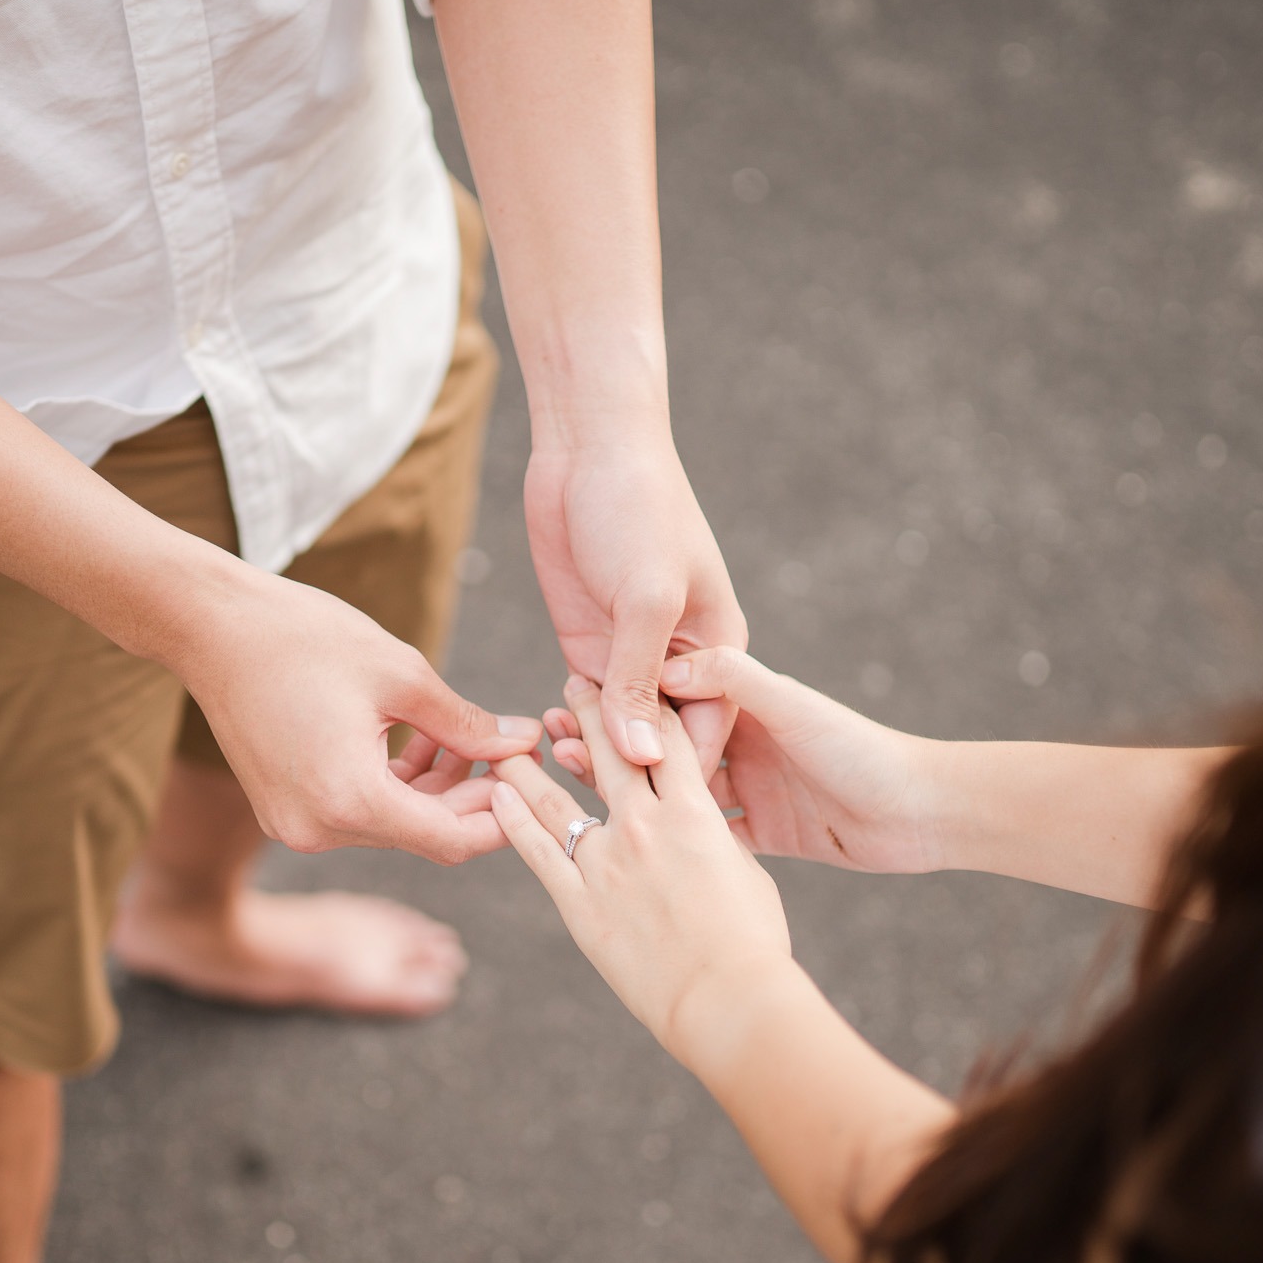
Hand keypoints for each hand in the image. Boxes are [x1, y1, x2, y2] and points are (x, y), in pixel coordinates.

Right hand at [175, 563, 540, 862]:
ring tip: (463, 734)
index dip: (503, 812)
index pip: (454, 840)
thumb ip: (468, 724)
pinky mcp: (285, 810)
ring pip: (395, 824)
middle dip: (474, 796)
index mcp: (351, 802)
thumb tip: (523, 743)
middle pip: (426, 835)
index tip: (529, 771)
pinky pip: (360, 812)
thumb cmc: (305, 638)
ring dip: (437, 789)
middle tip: (510, 746)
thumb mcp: (403, 676)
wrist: (211, 627)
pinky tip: (422, 740)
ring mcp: (297, 826)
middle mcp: (320, 830)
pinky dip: (397, 785)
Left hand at [490, 676, 791, 1055]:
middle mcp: (645, 827)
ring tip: (512, 740)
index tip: (632, 684)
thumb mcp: (747, 873)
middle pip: (609, 753)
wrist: (727, 1000)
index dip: (648, 707)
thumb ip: (717, 840)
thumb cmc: (753, 943)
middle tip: (571, 683)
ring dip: (532, 764)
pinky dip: (514, 822)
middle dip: (588, 712)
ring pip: (557, 799)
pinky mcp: (580, 904)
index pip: (666, 741)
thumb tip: (706, 828)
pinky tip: (496, 797)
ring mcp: (607, 864)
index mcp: (695, 814)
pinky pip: (539, 853)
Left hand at [524, 430, 746, 772]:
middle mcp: (679, 660)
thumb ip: (640, 680)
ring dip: (593, 752)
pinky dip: (568, 724)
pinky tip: (545, 741)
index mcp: (718, 650)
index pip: (709, 735)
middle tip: (592, 803)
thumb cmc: (639, 508)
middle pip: (661, 740)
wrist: (589, 447)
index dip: (682, 778)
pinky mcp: (587, 643)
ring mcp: (630, 654)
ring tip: (563, 771)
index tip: (648, 815)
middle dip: (630, 772)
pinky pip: (582, 703)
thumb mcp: (646, 597)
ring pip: (617, 727)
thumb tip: (640, 758)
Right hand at [548, 647, 944, 873]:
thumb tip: (666, 665)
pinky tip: (619, 852)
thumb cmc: (861, 749)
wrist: (922, 814)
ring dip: (625, 793)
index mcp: (744, 702)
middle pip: (658, 743)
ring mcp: (748, 788)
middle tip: (552, 749)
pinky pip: (700, 836)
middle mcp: (741, 740)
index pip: (666, 696)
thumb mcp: (793, 706)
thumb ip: (732, 681)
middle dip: (607, 746)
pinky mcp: (760, 833)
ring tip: (570, 796)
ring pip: (670, 790)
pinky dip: (663, 840)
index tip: (565, 699)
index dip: (616, 699)